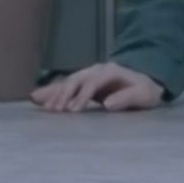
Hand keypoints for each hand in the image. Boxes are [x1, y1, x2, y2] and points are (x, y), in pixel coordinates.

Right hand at [31, 62, 163, 112]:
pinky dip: (52, 92)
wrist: (146, 81)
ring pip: (68, 82)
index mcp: (110, 72)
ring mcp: (89, 75)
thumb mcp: (143, 94)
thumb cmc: (145, 90)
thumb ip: (127, 98)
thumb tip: (108, 104)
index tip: (73, 110)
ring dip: (56, 94)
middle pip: (76, 80)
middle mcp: (96, 71)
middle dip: (64, 95)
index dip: (82, 96)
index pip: (92, 83)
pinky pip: (65, 86)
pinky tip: (37, 98)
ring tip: (45, 109)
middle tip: (55, 111)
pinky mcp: (84, 83)